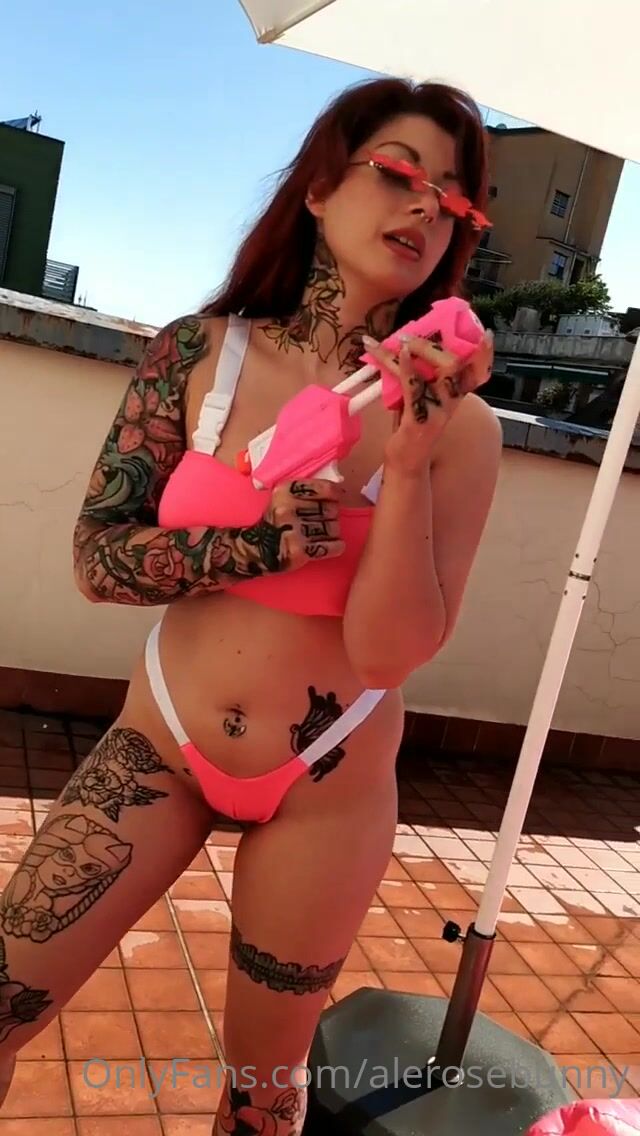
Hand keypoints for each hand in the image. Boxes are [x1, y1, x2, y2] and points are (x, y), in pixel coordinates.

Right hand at [260, 479, 344, 571]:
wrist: (258, 548)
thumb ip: (307, 491)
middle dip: (331, 515)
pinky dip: (335, 546)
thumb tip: (339, 491)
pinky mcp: (299, 550)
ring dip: (332, 532)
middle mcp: (287, 509)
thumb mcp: (285, 497)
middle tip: (322, 520)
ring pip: (333, 528)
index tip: (336, 498)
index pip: (324, 488)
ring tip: (321, 534)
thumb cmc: (277, 521)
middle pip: (331, 509)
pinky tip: (332, 545)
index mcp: (285, 491)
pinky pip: (331, 546)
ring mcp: (293, 530)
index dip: (334, 494)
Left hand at [363, 329, 493, 474]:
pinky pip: (414, 391)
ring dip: (419, 352)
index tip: (486, 334)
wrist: (405, 462)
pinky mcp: (419, 422)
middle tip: (412, 333)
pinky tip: (397, 354)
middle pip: (458, 367)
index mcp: (455, 395)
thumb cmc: (413, 425)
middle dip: (437, 345)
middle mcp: (451, 403)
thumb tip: (408, 343)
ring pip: (438, 374)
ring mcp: (437, 412)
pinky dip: (406, 369)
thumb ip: (422, 375)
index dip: (485, 355)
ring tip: (400, 338)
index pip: (478, 373)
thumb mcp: (421, 397)